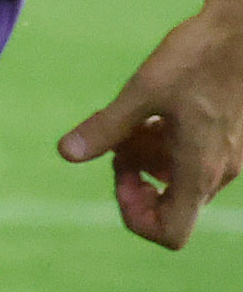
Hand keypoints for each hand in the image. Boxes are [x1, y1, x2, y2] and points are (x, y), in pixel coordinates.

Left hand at [62, 0, 242, 247]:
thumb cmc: (197, 57)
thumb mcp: (143, 91)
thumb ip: (106, 127)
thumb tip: (66, 154)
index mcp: (199, 170)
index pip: (171, 234)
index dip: (135, 215)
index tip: (117, 172)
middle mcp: (219, 172)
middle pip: (170, 203)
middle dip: (134, 174)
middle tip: (117, 136)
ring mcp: (229, 155)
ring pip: (179, 176)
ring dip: (148, 155)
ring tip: (132, 116)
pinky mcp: (230, 137)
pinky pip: (193, 155)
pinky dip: (168, 141)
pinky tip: (154, 108)